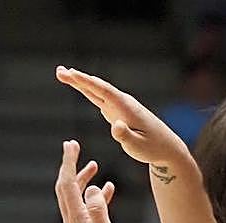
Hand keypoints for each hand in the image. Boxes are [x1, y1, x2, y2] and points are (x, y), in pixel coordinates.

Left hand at [55, 139, 136, 222]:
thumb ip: (100, 212)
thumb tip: (94, 189)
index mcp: (77, 220)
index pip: (67, 185)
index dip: (68, 164)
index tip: (71, 145)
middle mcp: (74, 222)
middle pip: (66, 188)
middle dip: (69, 166)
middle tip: (74, 147)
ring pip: (76, 196)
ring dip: (82, 179)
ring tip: (93, 165)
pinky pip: (87, 207)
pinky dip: (95, 194)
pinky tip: (107, 189)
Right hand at [56, 66, 189, 168]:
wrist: (166, 148)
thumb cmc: (153, 148)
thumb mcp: (138, 146)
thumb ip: (125, 136)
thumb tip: (115, 125)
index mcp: (126, 108)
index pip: (104, 91)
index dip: (87, 82)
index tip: (71, 73)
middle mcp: (123, 103)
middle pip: (98, 87)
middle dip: (79, 79)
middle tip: (59, 71)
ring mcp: (120, 106)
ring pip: (97, 91)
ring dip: (81, 82)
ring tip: (63, 74)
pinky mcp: (118, 112)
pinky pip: (100, 98)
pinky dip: (89, 91)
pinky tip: (80, 85)